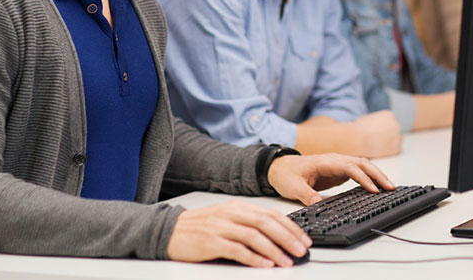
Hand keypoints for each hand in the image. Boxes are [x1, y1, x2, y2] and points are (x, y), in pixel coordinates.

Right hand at [166, 200, 310, 266]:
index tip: (303, 238)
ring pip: (254, 236)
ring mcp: (220, 227)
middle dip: (287, 237)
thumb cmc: (199, 228)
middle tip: (301, 250)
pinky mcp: (211, 242)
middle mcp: (231, 214)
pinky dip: (253, 258)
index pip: (270, 214)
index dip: (290, 226)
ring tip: (287, 261)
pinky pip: (237, 250)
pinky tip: (265, 264)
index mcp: (237, 208)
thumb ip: (247, 224)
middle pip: (266, 224)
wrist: (168, 231)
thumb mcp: (225, 219)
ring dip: (274, 250)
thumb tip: (276, 237)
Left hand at [268, 153, 396, 205]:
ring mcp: (338, 164)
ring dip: (377, 174)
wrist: (278, 166)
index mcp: (326, 162)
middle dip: (378, 174)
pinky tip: (377, 186)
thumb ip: (306, 195)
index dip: (363, 178)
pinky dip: (370, 177)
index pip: (350, 167)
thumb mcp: (293, 187)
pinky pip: (358, 171)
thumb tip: (318, 205)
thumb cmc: (286, 174)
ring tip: (389, 187)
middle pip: (362, 163)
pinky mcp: (338, 171)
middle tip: (391, 187)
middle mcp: (335, 160)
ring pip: (363, 165)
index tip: (373, 190)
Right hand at [351, 110, 401, 157]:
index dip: (384, 127)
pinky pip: (396, 150)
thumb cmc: (358, 128)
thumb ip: (376, 119)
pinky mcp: (396, 148)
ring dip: (391, 143)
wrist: (356, 139)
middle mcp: (396, 124)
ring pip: (397, 140)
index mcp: (389, 115)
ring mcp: (397, 136)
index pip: (391, 121)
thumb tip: (376, 123)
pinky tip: (380, 150)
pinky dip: (390, 151)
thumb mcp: (368, 117)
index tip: (378, 132)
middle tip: (378, 140)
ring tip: (379, 146)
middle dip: (388, 134)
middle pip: (395, 130)